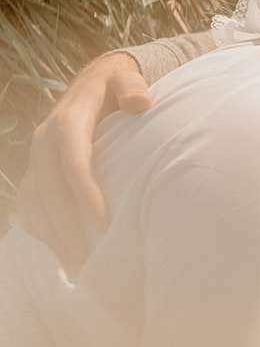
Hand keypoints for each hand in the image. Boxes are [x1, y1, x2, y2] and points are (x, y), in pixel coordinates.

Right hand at [16, 50, 150, 266]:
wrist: (91, 84)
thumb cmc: (116, 88)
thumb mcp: (125, 79)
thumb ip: (132, 88)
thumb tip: (141, 102)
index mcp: (67, 122)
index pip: (73, 163)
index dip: (86, 193)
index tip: (104, 224)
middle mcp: (44, 142)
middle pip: (50, 191)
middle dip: (67, 227)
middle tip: (87, 261)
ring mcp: (37, 159)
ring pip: (36, 203)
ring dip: (53, 236)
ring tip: (76, 266)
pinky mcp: (35, 171)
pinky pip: (30, 205)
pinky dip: (41, 230)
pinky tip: (60, 252)